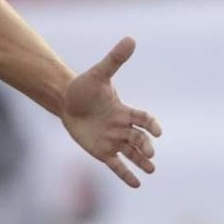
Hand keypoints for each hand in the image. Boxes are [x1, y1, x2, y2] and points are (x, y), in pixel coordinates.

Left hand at [62, 36, 162, 187]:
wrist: (66, 100)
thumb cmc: (84, 87)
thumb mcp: (99, 74)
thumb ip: (115, 59)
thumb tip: (131, 39)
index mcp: (124, 110)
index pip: (143, 119)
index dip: (151, 125)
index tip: (157, 132)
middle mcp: (122, 127)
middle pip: (139, 139)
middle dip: (145, 147)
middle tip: (150, 155)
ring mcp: (113, 140)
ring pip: (132, 153)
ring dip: (142, 162)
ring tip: (152, 171)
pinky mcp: (102, 152)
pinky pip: (117, 166)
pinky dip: (126, 175)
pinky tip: (137, 184)